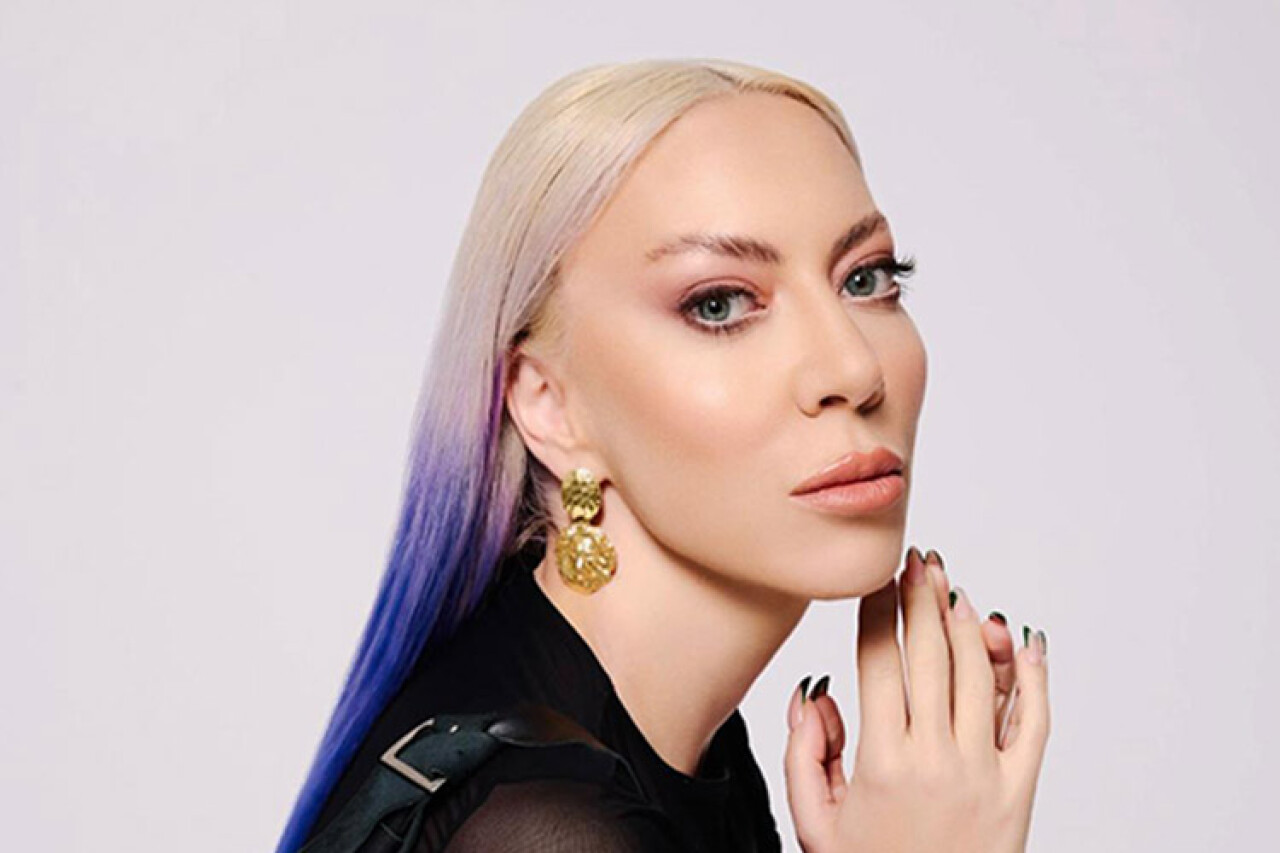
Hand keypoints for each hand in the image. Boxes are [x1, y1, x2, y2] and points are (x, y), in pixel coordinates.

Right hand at [783, 547, 1049, 851]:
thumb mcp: (815, 821)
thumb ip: (805, 752)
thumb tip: (816, 693)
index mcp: (881, 761)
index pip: (879, 662)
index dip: (876, 611)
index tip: (875, 579)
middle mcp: (936, 758)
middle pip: (932, 654)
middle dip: (922, 597)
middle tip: (918, 560)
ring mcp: (983, 771)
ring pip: (980, 675)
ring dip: (966, 624)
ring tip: (953, 589)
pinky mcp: (1019, 791)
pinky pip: (1034, 721)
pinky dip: (1034, 677)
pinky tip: (1023, 641)